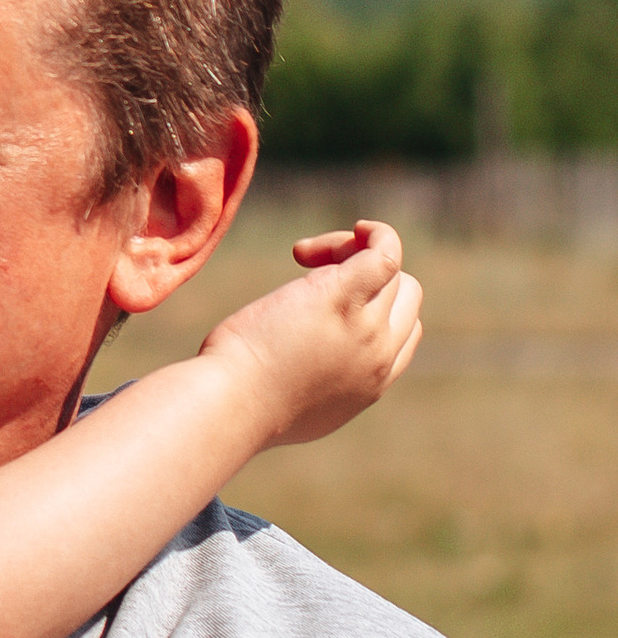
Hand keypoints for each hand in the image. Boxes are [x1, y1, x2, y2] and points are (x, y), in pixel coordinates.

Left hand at [200, 221, 421, 449]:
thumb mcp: (293, 408)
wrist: (232, 404)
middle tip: (313, 273)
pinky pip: (384, 252)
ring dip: (350, 252)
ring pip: (389, 271)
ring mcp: (365, 327)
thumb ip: (314, 387)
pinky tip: (358, 229)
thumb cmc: (240, 403)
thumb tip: (301, 373)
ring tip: (305, 256)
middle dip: (371, 278)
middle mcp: (378, 356)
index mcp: (372, 384)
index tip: (327, 305)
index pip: (405, 333)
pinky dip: (378, 234)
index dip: (377, 306)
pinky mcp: (342, 297)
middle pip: (405, 296)